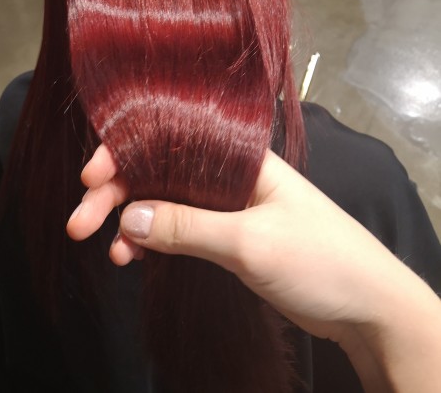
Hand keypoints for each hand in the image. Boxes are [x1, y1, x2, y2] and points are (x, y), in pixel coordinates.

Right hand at [68, 146, 440, 391]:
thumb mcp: (250, 243)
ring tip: (100, 246)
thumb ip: (187, 227)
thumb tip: (127, 217)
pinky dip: (152, 241)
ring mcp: (226, 205)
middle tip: (77, 222)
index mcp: (239, 156)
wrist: (367, 307)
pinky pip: (177, 230)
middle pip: (160, 170)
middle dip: (116, 193)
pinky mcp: (226, 236)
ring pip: (163, 202)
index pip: (171, 139)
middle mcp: (228, 173)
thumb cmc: (320, 259)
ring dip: (129, 220)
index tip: (90, 176)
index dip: (127, 152)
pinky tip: (131, 257)